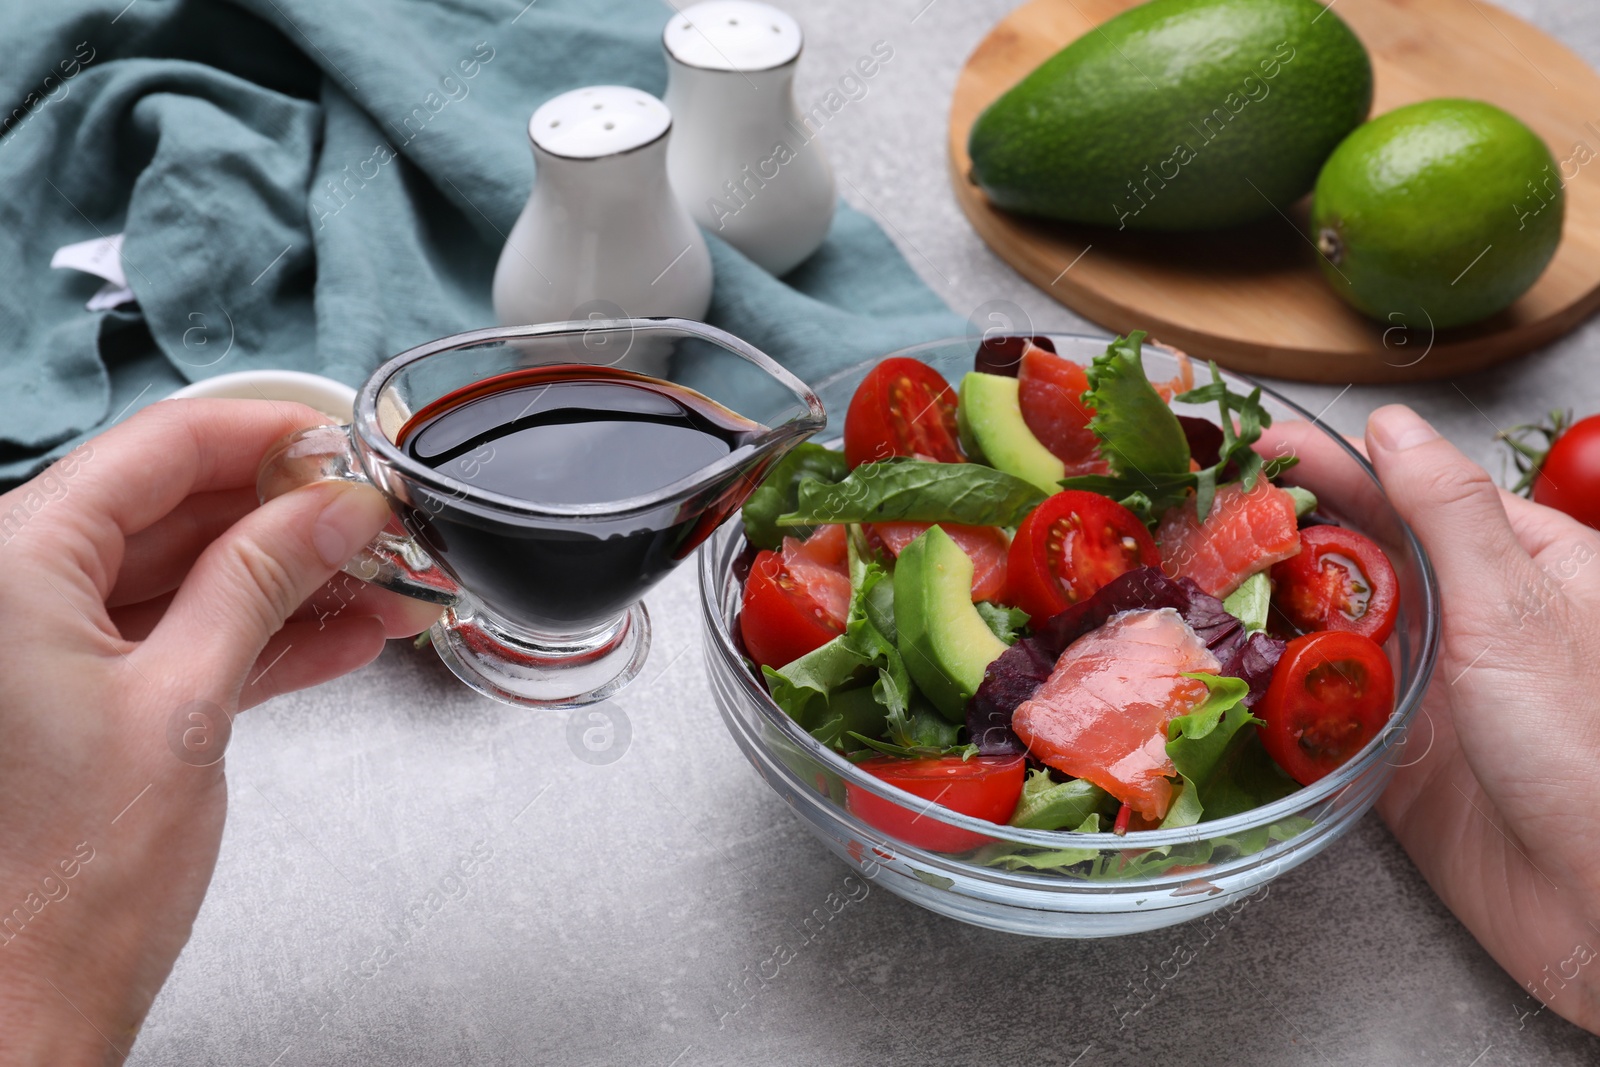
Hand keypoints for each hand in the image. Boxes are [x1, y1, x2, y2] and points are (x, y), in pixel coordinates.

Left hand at [0, 399, 439, 1062]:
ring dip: (294, 578)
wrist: (26, 1007)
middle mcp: (16, 592)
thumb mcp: (186, 707)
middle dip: (292, 514)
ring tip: (388, 586)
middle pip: (177, 505)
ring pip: (191, 571)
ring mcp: (50, 645)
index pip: (157, 448)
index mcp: (11, 568)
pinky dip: (266, 632)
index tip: (347, 443)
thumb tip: (330, 508)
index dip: (267, 434)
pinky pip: (188, 632)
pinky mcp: (90, 695)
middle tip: (382, 525)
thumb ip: (259, 584)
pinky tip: (346, 634)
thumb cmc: (60, 887)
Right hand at [1264, 405, 1599, 1033]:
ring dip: (1269, 607)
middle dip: (1284, 532)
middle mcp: (1468, 619)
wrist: (1598, 904)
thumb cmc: (1585, 747)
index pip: (1411, 494)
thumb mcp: (1517, 608)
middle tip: (1202, 510)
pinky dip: (1273, 689)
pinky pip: (1319, 709)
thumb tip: (1392, 425)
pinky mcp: (1391, 754)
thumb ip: (1449, 513)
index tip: (1262, 443)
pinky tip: (1222, 665)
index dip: (1335, 465)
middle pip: (1360, 556)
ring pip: (1331, 628)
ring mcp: (1426, 686)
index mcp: (1518, 566)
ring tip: (1192, 576)